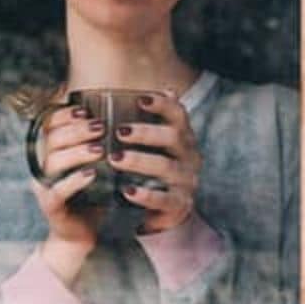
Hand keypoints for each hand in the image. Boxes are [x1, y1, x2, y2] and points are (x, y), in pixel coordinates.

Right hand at [30, 106, 107, 284]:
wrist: (80, 234)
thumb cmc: (91, 197)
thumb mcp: (96, 166)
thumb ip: (99, 145)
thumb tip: (121, 118)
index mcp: (52, 153)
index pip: (49, 126)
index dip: (64, 115)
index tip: (85, 110)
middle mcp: (44, 167)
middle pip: (52, 140)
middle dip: (76, 130)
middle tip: (100, 126)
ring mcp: (44, 186)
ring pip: (53, 162)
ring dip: (77, 152)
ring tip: (99, 149)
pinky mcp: (51, 206)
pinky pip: (58, 191)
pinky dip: (75, 180)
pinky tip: (92, 174)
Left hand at [111, 89, 202, 234]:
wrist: (167, 212)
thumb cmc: (155, 171)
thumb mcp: (154, 147)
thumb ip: (149, 123)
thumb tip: (155, 91)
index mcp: (183, 138)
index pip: (179, 114)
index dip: (162, 104)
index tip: (140, 99)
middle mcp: (190, 156)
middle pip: (173, 137)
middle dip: (145, 132)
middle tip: (119, 131)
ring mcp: (186, 181)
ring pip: (166, 166)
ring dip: (139, 160)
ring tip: (114, 158)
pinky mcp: (179, 204)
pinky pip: (163, 198)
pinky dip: (144, 195)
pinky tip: (126, 191)